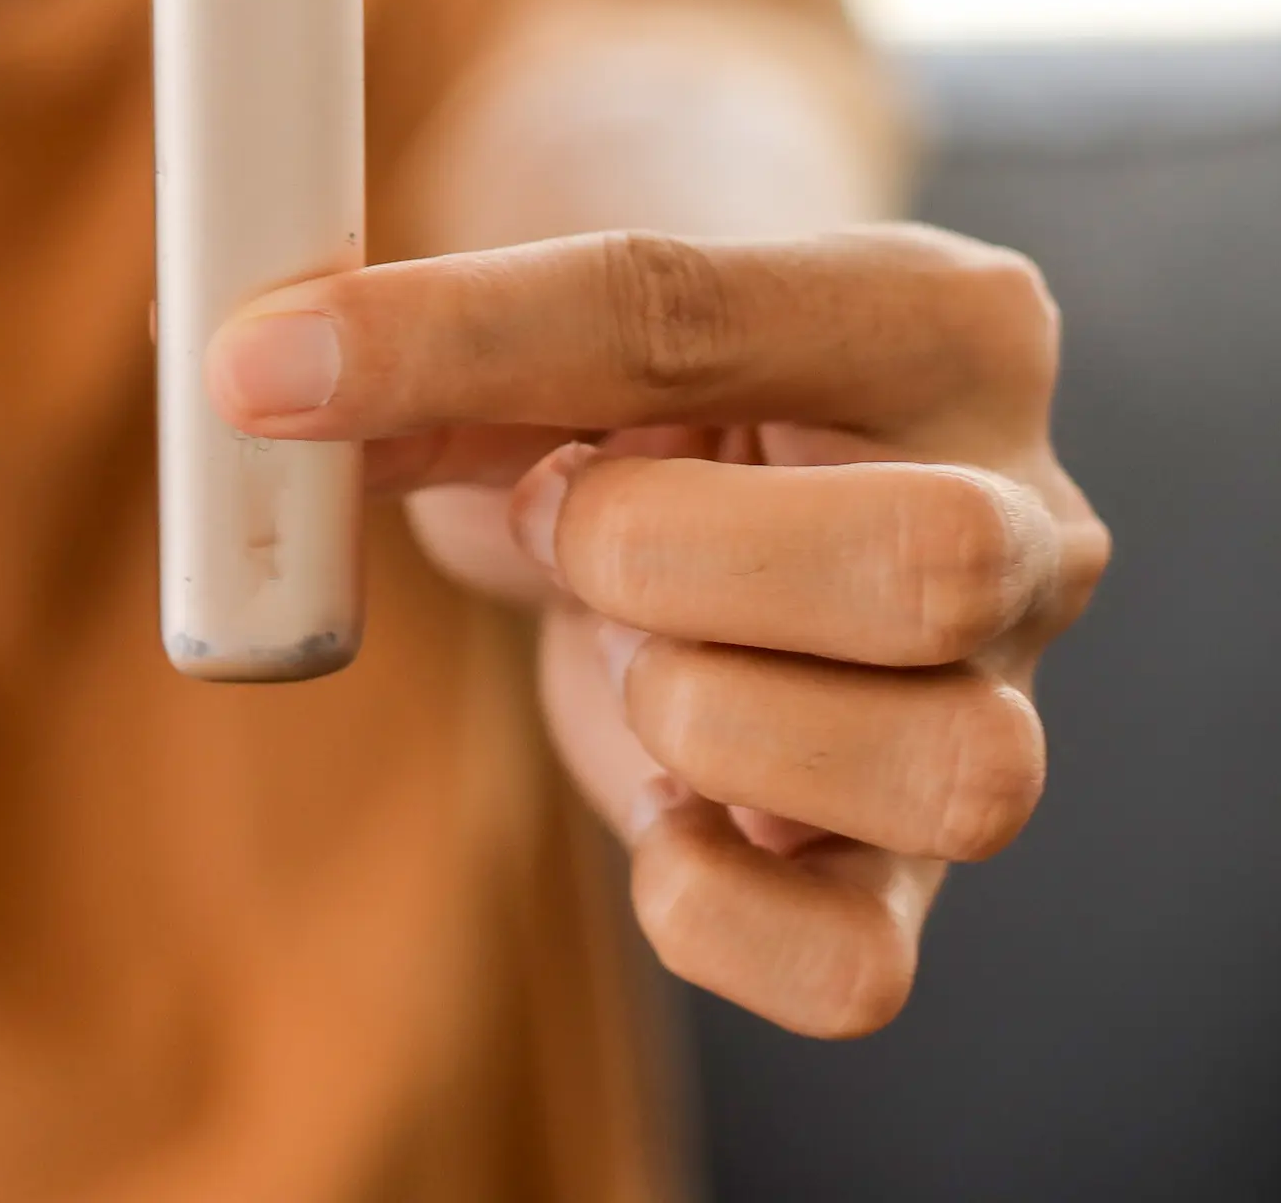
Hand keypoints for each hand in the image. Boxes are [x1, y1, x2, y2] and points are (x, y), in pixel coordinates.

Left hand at [209, 226, 1107, 1035]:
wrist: (717, 475)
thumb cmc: (635, 394)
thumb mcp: (541, 340)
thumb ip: (420, 360)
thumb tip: (249, 386)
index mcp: (947, 318)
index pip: (694, 310)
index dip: (450, 340)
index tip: (258, 369)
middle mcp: (1031, 517)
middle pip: (924, 563)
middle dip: (665, 554)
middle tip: (565, 520)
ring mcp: (1004, 710)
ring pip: (952, 773)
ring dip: (712, 719)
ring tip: (639, 656)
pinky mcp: (912, 877)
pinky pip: (857, 970)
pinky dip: (711, 910)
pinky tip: (657, 809)